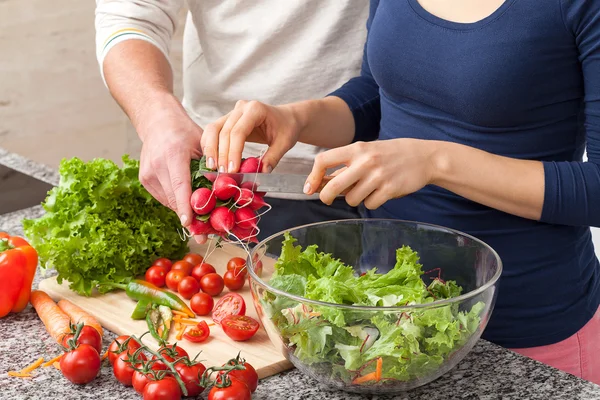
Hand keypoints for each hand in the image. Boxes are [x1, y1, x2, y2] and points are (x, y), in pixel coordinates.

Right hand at [136, 95, 206, 241]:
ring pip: (169, 202)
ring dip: (185, 213)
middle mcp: (156, 166)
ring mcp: (148, 174)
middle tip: (206, 235)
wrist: (157, 121)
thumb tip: (230, 187)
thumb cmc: (184, 131)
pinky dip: (177, 203)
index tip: (189, 223)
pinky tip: (189, 205)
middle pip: (174, 199)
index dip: (186, 206)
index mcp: (173, 155)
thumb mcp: (203, 144)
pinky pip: (165, 198)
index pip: (180, 185)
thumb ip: (213, 165)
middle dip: (190, 218)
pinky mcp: (145, 180)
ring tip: (201, 224)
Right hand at [201, 100, 301, 172]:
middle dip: (221, 154)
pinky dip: (210, 145)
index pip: (238, 131)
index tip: (232, 170)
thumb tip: (261, 172)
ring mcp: (232, 112)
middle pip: (224, 131)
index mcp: (256, 109)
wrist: (286, 118)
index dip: (233, 152)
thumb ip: (273, 157)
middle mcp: (241, 108)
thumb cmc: (287, 128)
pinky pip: (213, 131)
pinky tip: (211, 159)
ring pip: (213, 129)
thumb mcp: (284, 143)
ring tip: (212, 167)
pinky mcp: (227, 119)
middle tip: (222, 173)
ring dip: (210, 149)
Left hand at [304, 139, 439, 208]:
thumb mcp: (366, 153)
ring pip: (351, 199)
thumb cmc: (390, 155)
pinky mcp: (390, 189)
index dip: (313, 176)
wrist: (424, 157)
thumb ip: (345, 167)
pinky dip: (371, 202)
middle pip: (334, 186)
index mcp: (357, 149)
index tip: (310, 187)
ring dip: (354, 199)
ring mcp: (378, 175)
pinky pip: (369, 204)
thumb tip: (318, 183)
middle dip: (325, 196)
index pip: (324, 160)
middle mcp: (366, 161)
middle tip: (326, 199)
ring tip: (366, 190)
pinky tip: (380, 193)